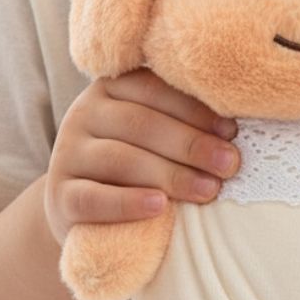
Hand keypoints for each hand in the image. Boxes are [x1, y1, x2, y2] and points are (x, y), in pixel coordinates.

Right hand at [44, 68, 240, 246]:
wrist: (85, 212)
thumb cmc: (141, 164)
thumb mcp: (157, 135)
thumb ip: (184, 120)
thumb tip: (240, 125)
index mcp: (113, 87)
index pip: (155, 90)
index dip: (196, 109)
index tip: (233, 130)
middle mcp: (85, 113)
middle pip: (141, 124)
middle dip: (192, 144)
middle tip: (230, 164)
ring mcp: (67, 153)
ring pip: (120, 159)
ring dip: (170, 174)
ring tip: (208, 189)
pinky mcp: (59, 195)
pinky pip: (92, 197)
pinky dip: (127, 202)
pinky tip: (159, 207)